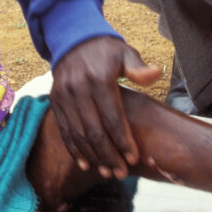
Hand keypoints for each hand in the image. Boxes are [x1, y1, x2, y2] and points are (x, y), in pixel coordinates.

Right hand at [49, 36, 160, 178]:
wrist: (73, 38)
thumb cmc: (105, 50)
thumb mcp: (124, 53)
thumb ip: (138, 67)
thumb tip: (156, 74)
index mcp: (99, 79)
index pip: (112, 118)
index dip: (123, 141)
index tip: (133, 158)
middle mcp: (79, 89)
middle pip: (94, 131)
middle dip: (109, 155)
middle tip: (121, 173)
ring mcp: (64, 96)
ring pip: (78, 134)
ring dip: (93, 156)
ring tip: (107, 172)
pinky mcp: (55, 100)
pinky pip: (64, 129)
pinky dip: (74, 149)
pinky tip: (86, 164)